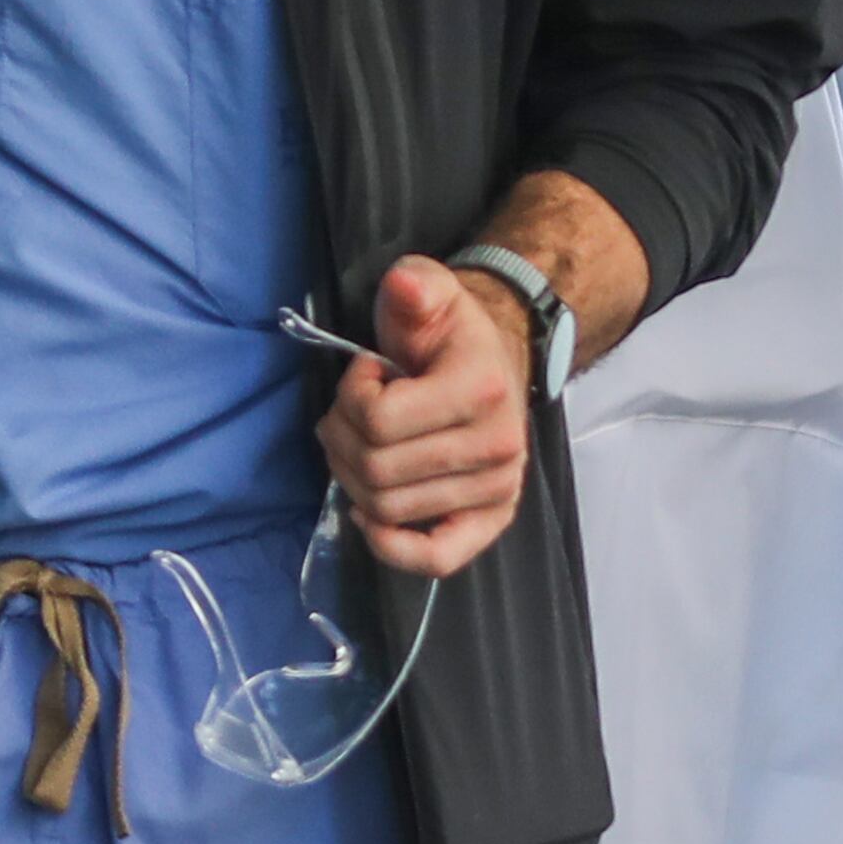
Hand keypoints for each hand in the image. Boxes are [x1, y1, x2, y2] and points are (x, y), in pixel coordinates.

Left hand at [321, 254, 531, 577]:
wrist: (497, 361)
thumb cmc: (450, 334)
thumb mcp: (430, 293)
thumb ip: (415, 286)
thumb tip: (405, 285)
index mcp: (481, 388)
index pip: (378, 420)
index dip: (351, 396)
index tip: (366, 373)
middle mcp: (499, 446)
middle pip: (376, 469)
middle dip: (343, 437)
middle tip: (351, 413)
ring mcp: (498, 487)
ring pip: (387, 509)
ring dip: (354, 478)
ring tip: (364, 444)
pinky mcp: (492, 518)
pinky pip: (438, 558)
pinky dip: (394, 548)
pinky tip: (369, 519)